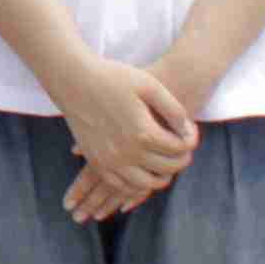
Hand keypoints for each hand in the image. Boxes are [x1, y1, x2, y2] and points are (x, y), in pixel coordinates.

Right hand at [51, 50, 195, 224]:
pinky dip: (138, 183)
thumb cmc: (113, 77)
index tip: (189, 129)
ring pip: (147, 184)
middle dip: (182, 158)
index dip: (191, 139)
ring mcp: (110, 161)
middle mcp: (127, 153)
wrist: (73, 80)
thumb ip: (173, 109)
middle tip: (182, 146)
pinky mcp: (97, 163)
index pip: (180, 148)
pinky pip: (124, 186)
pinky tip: (145, 170)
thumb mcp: (149, 84)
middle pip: (168, 169)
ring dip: (162, 176)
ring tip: (166, 161)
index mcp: (143, 133)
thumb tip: (186, 131)